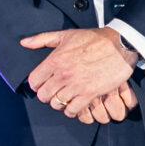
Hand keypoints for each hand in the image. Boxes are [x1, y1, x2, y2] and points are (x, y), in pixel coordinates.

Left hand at [21, 27, 138, 117]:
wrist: (120, 44)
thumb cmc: (95, 39)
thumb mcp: (65, 35)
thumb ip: (42, 39)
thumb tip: (25, 42)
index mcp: (55, 60)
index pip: (34, 81)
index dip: (36, 84)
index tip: (42, 84)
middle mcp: (63, 74)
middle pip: (43, 96)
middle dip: (47, 95)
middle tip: (53, 92)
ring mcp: (76, 85)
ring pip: (57, 104)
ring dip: (59, 103)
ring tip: (65, 97)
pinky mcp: (90, 94)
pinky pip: (73, 110)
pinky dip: (72, 110)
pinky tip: (74, 104)